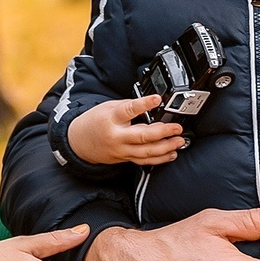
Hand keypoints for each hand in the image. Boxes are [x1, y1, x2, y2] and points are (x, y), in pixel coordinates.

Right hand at [67, 96, 186, 166]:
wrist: (80, 142)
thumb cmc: (95, 122)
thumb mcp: (109, 107)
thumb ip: (129, 106)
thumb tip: (150, 105)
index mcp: (112, 119)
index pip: (129, 110)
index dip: (143, 104)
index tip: (157, 99)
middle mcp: (117, 136)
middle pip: (142, 136)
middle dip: (162, 132)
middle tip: (177, 128)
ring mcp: (121, 150)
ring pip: (146, 152)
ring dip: (165, 148)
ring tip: (179, 141)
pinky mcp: (125, 158)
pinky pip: (144, 161)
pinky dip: (159, 159)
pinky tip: (171, 154)